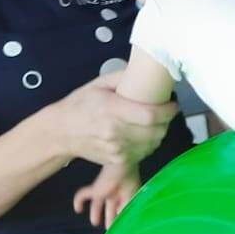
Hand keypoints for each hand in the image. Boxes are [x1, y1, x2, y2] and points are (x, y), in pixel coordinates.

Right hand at [47, 73, 176, 166]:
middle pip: (155, 131)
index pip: (150, 115)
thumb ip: (123, 78)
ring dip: (159, 133)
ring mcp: (117, 149)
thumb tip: (147, 72)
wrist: (61, 132)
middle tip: (165, 112)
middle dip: (166, 121)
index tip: (172, 104)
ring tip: (156, 123)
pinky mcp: (117, 161)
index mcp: (111, 109)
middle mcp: (115, 132)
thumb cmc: (80, 104)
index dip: (167, 111)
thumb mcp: (99, 84)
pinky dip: (149, 144)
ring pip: (153, 144)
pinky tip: (144, 135)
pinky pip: (144, 154)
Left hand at [73, 163, 141, 229]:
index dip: (124, 216)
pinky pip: (84, 195)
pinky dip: (78, 201)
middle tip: (110, 227)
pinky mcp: (96, 189)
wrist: (122, 166)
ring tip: (95, 222)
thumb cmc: (132, 181)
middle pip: (112, 208)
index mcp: (129, 195)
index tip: (124, 226)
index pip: (125, 208)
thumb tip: (128, 225)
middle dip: (111, 217)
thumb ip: (130, 212)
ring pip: (98, 204)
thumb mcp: (135, 199)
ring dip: (96, 213)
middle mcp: (116, 194)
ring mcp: (105, 192)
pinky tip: (78, 209)